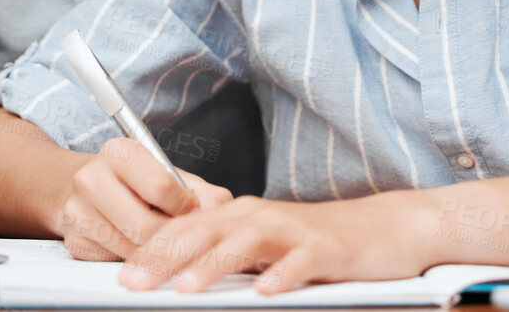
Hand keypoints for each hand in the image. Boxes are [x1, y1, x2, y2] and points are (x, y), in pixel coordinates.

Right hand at [58, 137, 230, 261]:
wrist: (81, 187)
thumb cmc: (134, 182)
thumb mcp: (167, 174)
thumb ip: (202, 191)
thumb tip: (220, 209)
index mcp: (119, 152)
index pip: (161, 187)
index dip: (185, 206)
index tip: (190, 210)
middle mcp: (91, 177)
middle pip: (146, 226)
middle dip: (171, 236)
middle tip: (180, 235)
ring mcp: (77, 211)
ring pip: (132, 249)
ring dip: (154, 251)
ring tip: (158, 237)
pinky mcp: (75, 241)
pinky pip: (116, 262)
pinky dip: (134, 259)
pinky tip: (135, 244)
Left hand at [119, 193, 432, 293]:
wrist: (384, 229)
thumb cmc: (318, 241)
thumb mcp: (264, 246)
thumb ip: (227, 255)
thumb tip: (178, 276)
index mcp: (241, 216)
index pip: (188, 230)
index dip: (153, 251)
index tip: (124, 276)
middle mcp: (261, 217)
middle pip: (206, 233)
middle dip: (166, 258)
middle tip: (135, 283)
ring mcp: (294, 231)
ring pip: (246, 243)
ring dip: (213, 265)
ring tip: (186, 289)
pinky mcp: (326, 249)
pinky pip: (300, 261)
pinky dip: (282, 275)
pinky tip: (265, 292)